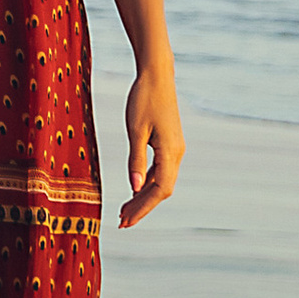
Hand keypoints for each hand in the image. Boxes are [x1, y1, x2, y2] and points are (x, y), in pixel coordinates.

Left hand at [119, 56, 184, 225]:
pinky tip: (134, 190)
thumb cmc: (143, 98)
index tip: (125, 221)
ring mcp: (175, 149)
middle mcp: (177, 153)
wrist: (157, 74)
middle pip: (162, 190)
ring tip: (124, 211)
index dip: (143, 208)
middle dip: (142, 207)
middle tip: (121, 222)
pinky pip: (160, 170)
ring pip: (162, 182)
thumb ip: (136, 160)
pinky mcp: (170, 143)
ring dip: (143, 197)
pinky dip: (147, 183)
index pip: (160, 190)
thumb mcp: (135, 130)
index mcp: (171, 152)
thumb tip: (135, 188)